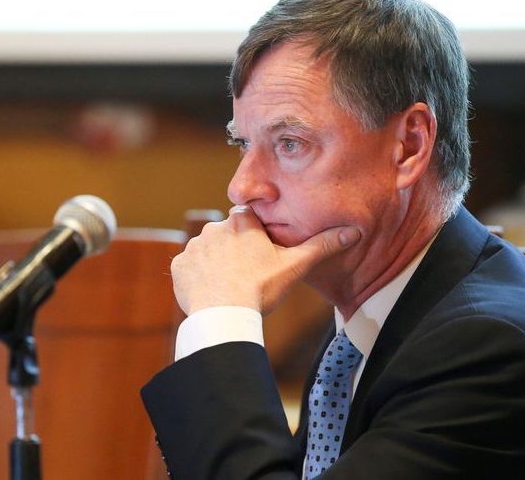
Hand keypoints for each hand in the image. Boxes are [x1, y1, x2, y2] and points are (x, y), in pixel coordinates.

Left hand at [171, 206, 359, 315]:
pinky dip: (197, 277)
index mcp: (242, 222)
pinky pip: (188, 267)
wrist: (224, 313)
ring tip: (228, 285)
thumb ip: (322, 246)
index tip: (259, 255)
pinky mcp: (178, 266)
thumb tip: (354, 230)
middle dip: (234, 250)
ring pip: (207, 251)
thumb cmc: (260, 287)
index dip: (255, 237)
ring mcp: (193, 246)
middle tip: (245, 274)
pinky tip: (210, 292)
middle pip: (227, 235)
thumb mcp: (295, 266)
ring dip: (214, 263)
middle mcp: (214, 227)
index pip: (249, 220)